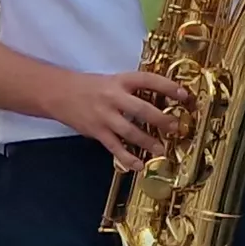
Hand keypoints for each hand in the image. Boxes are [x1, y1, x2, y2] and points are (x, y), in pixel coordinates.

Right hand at [54, 69, 192, 166]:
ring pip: (130, 131)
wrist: (60, 93)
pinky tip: (138, 165)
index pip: (149, 80)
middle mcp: (114, 97)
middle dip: (161, 120)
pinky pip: (114, 147)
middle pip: (142, 109)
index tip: (184, 95)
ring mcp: (105, 115)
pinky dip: (127, 158)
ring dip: (148, 141)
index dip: (168, 87)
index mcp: (121, 80)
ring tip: (161, 149)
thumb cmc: (91, 87)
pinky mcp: (96, 131)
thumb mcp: (114, 81)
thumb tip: (162, 99)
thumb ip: (134, 90)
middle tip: (176, 127)